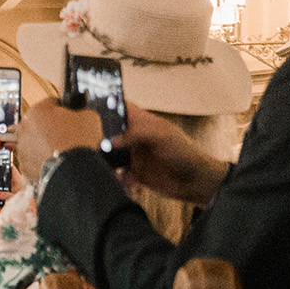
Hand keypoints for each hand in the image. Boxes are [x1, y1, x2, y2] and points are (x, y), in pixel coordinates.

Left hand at [7, 99, 102, 181]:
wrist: (73, 169)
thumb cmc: (78, 141)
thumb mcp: (89, 116)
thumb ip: (81, 111)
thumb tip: (83, 114)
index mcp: (38, 111)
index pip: (50, 104)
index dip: (62, 109)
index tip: (68, 114)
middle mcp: (25, 128)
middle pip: (38, 123)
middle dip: (49, 126)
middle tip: (65, 133)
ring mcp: (23, 148)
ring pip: (33, 142)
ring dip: (44, 143)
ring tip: (61, 148)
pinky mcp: (25, 165)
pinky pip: (33, 160)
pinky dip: (42, 160)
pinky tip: (55, 160)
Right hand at [108, 104, 229, 204]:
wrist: (195, 180)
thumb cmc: (185, 153)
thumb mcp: (161, 135)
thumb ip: (135, 134)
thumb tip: (112, 141)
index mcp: (144, 123)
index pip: (124, 108)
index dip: (110, 105)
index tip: (94, 108)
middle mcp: (137, 138)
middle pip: (112, 134)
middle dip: (103, 141)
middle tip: (99, 147)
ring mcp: (136, 156)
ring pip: (112, 157)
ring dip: (110, 164)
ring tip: (116, 169)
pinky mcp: (136, 174)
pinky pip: (120, 176)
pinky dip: (122, 180)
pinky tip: (130, 182)